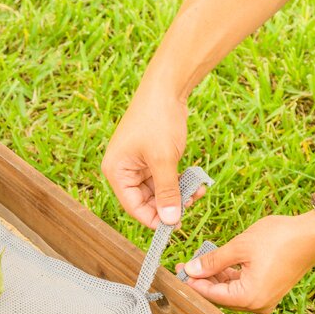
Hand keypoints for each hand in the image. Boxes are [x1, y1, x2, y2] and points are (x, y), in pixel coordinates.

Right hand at [102, 83, 205, 228]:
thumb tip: (171, 221)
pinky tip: (196, 183)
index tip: (176, 225)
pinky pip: (166, 180)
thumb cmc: (158, 120)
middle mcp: (124, 171)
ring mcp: (139, 165)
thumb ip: (167, 192)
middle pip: (147, 201)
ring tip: (197, 192)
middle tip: (191, 206)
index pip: (134, 207)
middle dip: (170, 205)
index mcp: (117, 172)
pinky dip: (180, 183)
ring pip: (159, 192)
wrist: (167, 88)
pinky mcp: (153, 159)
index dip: (154, 218)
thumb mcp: (163, 160)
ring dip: (179, 194)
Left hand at [176, 212, 314, 313]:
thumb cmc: (280, 238)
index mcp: (249, 298)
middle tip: (185, 266)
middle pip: (221, 297)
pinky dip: (231, 278)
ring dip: (216, 279)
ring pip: (232, 293)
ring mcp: (265, 300)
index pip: (212, 295)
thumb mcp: (240, 247)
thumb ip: (213, 261)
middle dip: (203, 281)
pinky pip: (244, 288)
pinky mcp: (270, 291)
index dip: (193, 283)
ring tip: (200, 262)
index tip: (178, 272)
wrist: (314, 234)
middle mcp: (258, 305)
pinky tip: (219, 265)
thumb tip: (191, 269)